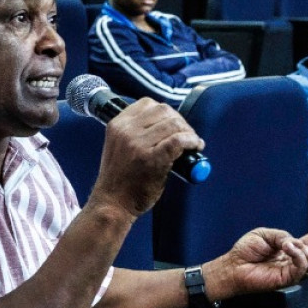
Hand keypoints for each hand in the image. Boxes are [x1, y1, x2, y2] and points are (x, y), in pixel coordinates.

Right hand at [87, 97, 204, 220]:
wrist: (112, 204)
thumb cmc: (118, 179)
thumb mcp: (118, 146)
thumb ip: (135, 132)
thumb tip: (165, 124)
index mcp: (117, 125)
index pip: (147, 103)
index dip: (165, 112)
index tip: (172, 123)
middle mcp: (126, 131)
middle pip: (163, 110)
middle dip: (179, 121)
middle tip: (186, 134)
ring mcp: (139, 144)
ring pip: (174, 124)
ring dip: (188, 132)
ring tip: (192, 143)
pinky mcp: (153, 159)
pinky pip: (179, 140)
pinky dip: (192, 141)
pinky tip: (195, 147)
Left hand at [205, 220, 307, 297]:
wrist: (232, 267)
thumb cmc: (245, 251)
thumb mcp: (266, 234)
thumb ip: (285, 236)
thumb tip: (298, 245)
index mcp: (291, 248)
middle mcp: (295, 261)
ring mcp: (293, 272)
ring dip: (303, 250)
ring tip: (287, 247)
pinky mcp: (288, 280)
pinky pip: (303, 266)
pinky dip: (298, 255)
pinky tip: (287, 250)